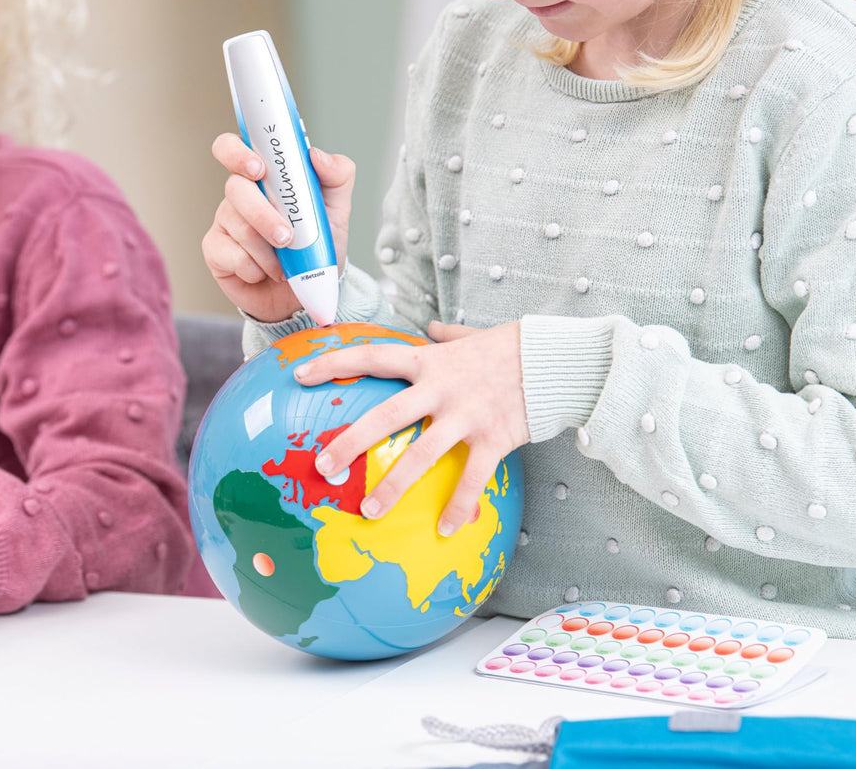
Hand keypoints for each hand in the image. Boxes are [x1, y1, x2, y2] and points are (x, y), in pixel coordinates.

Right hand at [201, 132, 354, 322]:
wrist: (307, 295)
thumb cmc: (316, 249)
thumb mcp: (337, 211)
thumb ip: (337, 175)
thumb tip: (317, 155)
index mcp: (265, 178)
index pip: (236, 148)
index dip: (239, 153)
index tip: (259, 168)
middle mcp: (241, 195)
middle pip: (235, 188)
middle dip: (263, 214)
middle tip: (286, 236)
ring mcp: (225, 222)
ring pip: (238, 225)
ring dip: (268, 251)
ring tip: (285, 263)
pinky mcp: (215, 251)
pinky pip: (230, 254)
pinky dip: (254, 268)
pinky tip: (264, 273)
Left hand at [296, 321, 529, 535]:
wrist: (555, 359)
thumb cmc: (510, 348)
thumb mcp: (471, 336)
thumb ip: (447, 335)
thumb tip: (431, 326)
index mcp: (429, 361)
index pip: (371, 357)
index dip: (334, 364)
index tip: (300, 374)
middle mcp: (441, 389)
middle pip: (386, 416)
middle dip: (351, 442)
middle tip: (323, 466)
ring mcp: (466, 415)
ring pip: (422, 455)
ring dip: (393, 486)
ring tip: (370, 512)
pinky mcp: (494, 439)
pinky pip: (472, 479)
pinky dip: (458, 506)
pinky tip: (444, 530)